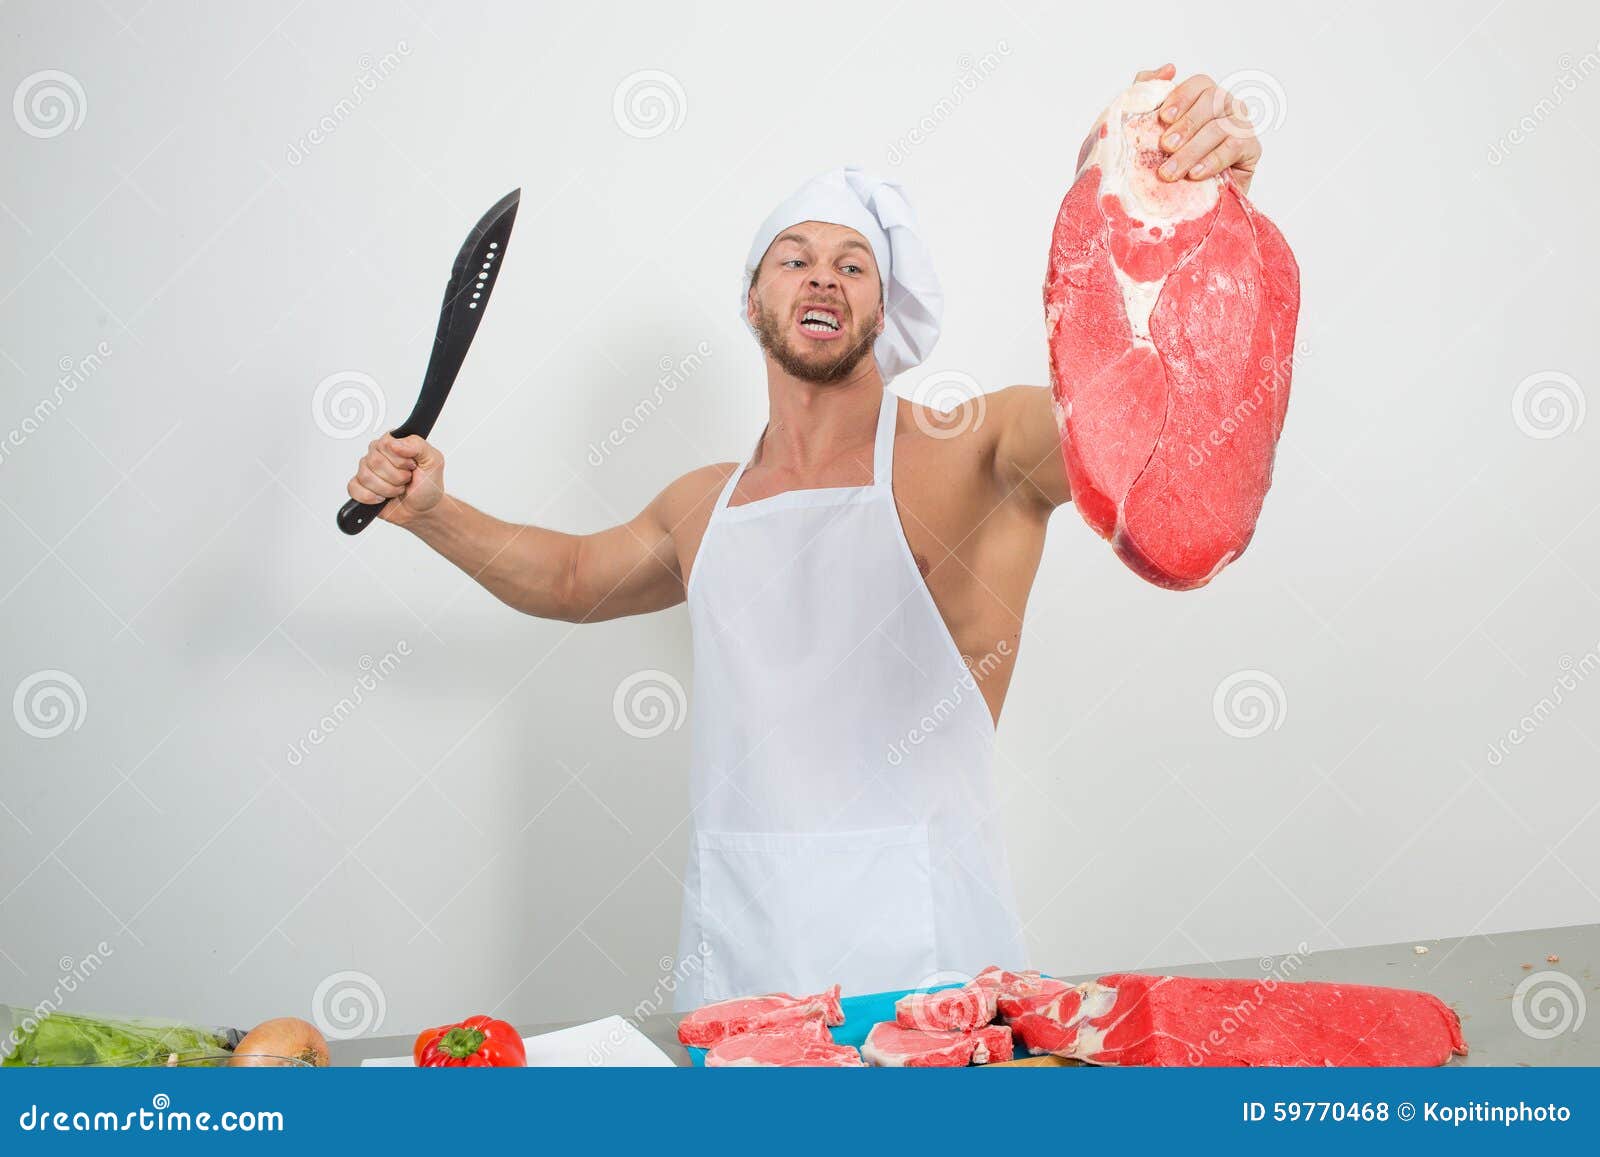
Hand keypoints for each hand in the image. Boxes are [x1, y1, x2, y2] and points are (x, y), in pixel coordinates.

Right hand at [346, 433, 445, 525]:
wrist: (424, 509)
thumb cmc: (428, 484)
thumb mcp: (434, 461)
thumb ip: (418, 445)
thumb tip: (395, 443)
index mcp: (393, 442)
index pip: (385, 444)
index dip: (400, 460)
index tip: (412, 466)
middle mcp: (377, 453)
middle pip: (374, 461)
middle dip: (396, 477)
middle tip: (407, 480)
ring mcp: (366, 470)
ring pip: (366, 476)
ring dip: (387, 489)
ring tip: (398, 489)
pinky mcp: (360, 487)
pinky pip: (354, 489)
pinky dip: (371, 497)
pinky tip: (382, 498)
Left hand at [1135, 63, 1262, 196]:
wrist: (1185, 199)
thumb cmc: (1167, 159)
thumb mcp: (1148, 126)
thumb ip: (1150, 91)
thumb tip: (1169, 69)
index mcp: (1204, 97)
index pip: (1199, 84)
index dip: (1181, 97)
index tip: (1163, 118)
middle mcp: (1226, 106)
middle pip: (1213, 101)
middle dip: (1186, 125)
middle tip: (1165, 146)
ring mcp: (1241, 125)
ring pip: (1221, 127)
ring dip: (1193, 150)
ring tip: (1170, 171)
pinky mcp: (1251, 148)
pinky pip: (1234, 148)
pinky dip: (1212, 160)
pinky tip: (1195, 174)